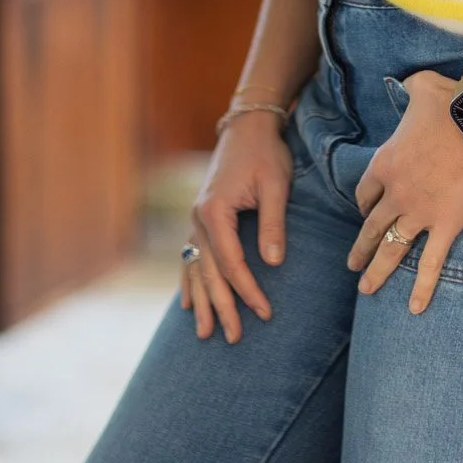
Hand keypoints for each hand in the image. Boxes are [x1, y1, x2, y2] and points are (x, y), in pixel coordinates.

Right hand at [182, 112, 290, 343]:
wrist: (248, 125)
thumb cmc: (265, 152)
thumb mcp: (275, 184)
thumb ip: (273, 223)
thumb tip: (273, 263)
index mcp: (215, 210)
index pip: (231, 262)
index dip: (247, 290)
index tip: (264, 313)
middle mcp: (198, 217)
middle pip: (208, 272)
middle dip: (221, 306)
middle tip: (234, 338)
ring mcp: (196, 218)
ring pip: (195, 267)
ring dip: (200, 300)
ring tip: (204, 332)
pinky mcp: (201, 216)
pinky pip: (191, 255)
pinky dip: (189, 279)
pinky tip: (186, 301)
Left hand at [347, 71, 462, 314]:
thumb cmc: (450, 99)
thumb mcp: (420, 86)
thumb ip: (409, 88)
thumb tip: (409, 82)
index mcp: (385, 163)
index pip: (365, 193)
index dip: (364, 206)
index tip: (365, 214)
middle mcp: (395, 193)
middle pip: (371, 227)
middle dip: (360, 248)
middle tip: (352, 267)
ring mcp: (419, 212)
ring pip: (391, 250)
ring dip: (377, 271)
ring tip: (366, 290)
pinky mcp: (446, 224)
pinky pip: (431, 262)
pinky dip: (422, 287)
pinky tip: (415, 308)